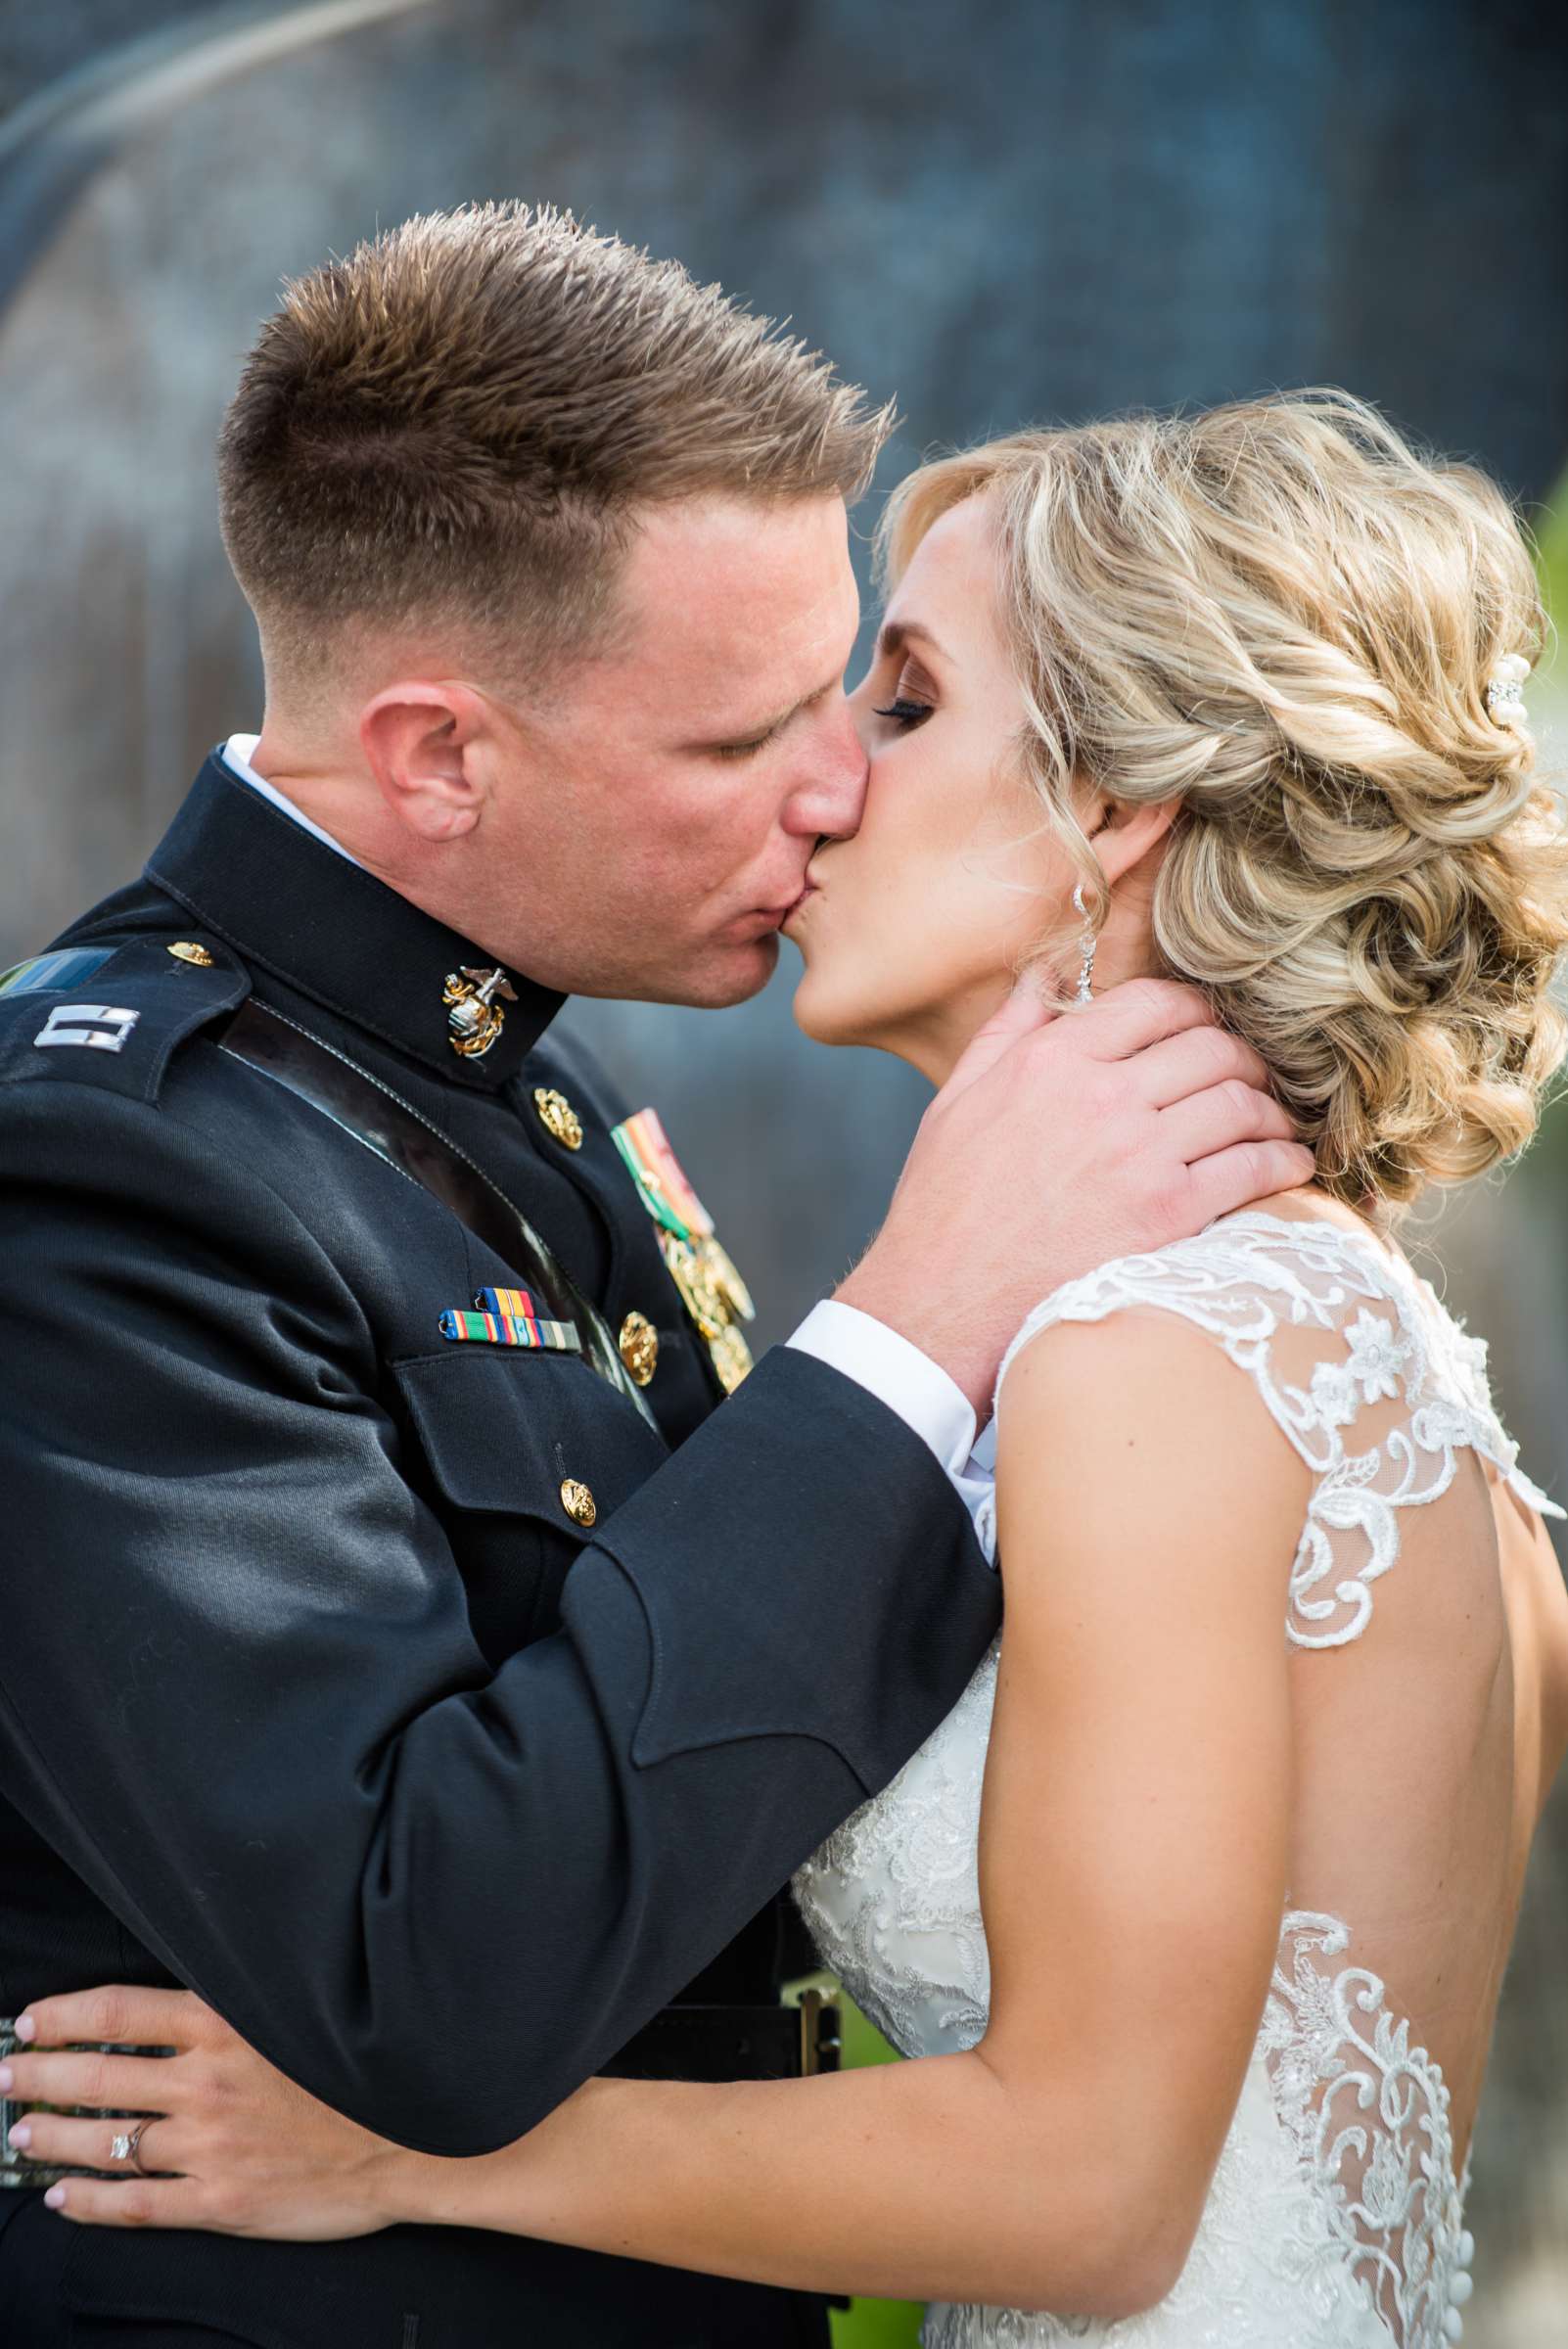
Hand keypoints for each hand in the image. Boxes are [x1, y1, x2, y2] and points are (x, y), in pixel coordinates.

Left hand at [1, 1985, 403, 2238]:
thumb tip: (182, 1993)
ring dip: (55, 2136)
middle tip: (7, 2076)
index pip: (118, 2011)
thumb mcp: (300, 2005)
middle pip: (98, 2074)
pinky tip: (63, 2197)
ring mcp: (211, 2146)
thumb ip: (239, 2001)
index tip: (30, 2020)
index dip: (63, 2015)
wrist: (424, 2134)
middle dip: (40, 2075)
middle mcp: (208, 2083)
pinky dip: (90, 2203)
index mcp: (226, 2024)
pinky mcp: (222, 2201)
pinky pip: (136, 2206)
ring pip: (107, 2142)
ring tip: (24, 2132)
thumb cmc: (367, 2065)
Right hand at [840, 976, 1311, 1413]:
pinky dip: (1283, 1161)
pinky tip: (1290, 1164)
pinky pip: (1251, 1168)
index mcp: (1052, 1060)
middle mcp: (1102, 1096)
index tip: (1206, 1027)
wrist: (944, 1301)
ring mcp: (1139, 1155)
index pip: (1154, 1003)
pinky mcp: (1167, 1214)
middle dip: (1241, 1055)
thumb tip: (1047, 973)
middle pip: (1210, 1046)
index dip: (1193, 1008)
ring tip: (1273, 1120)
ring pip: (1239, 1101)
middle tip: (1251, 1074)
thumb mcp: (957, 1099)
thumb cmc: (944, 1205)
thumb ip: (1008, 1028)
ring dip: (1268, 1107)